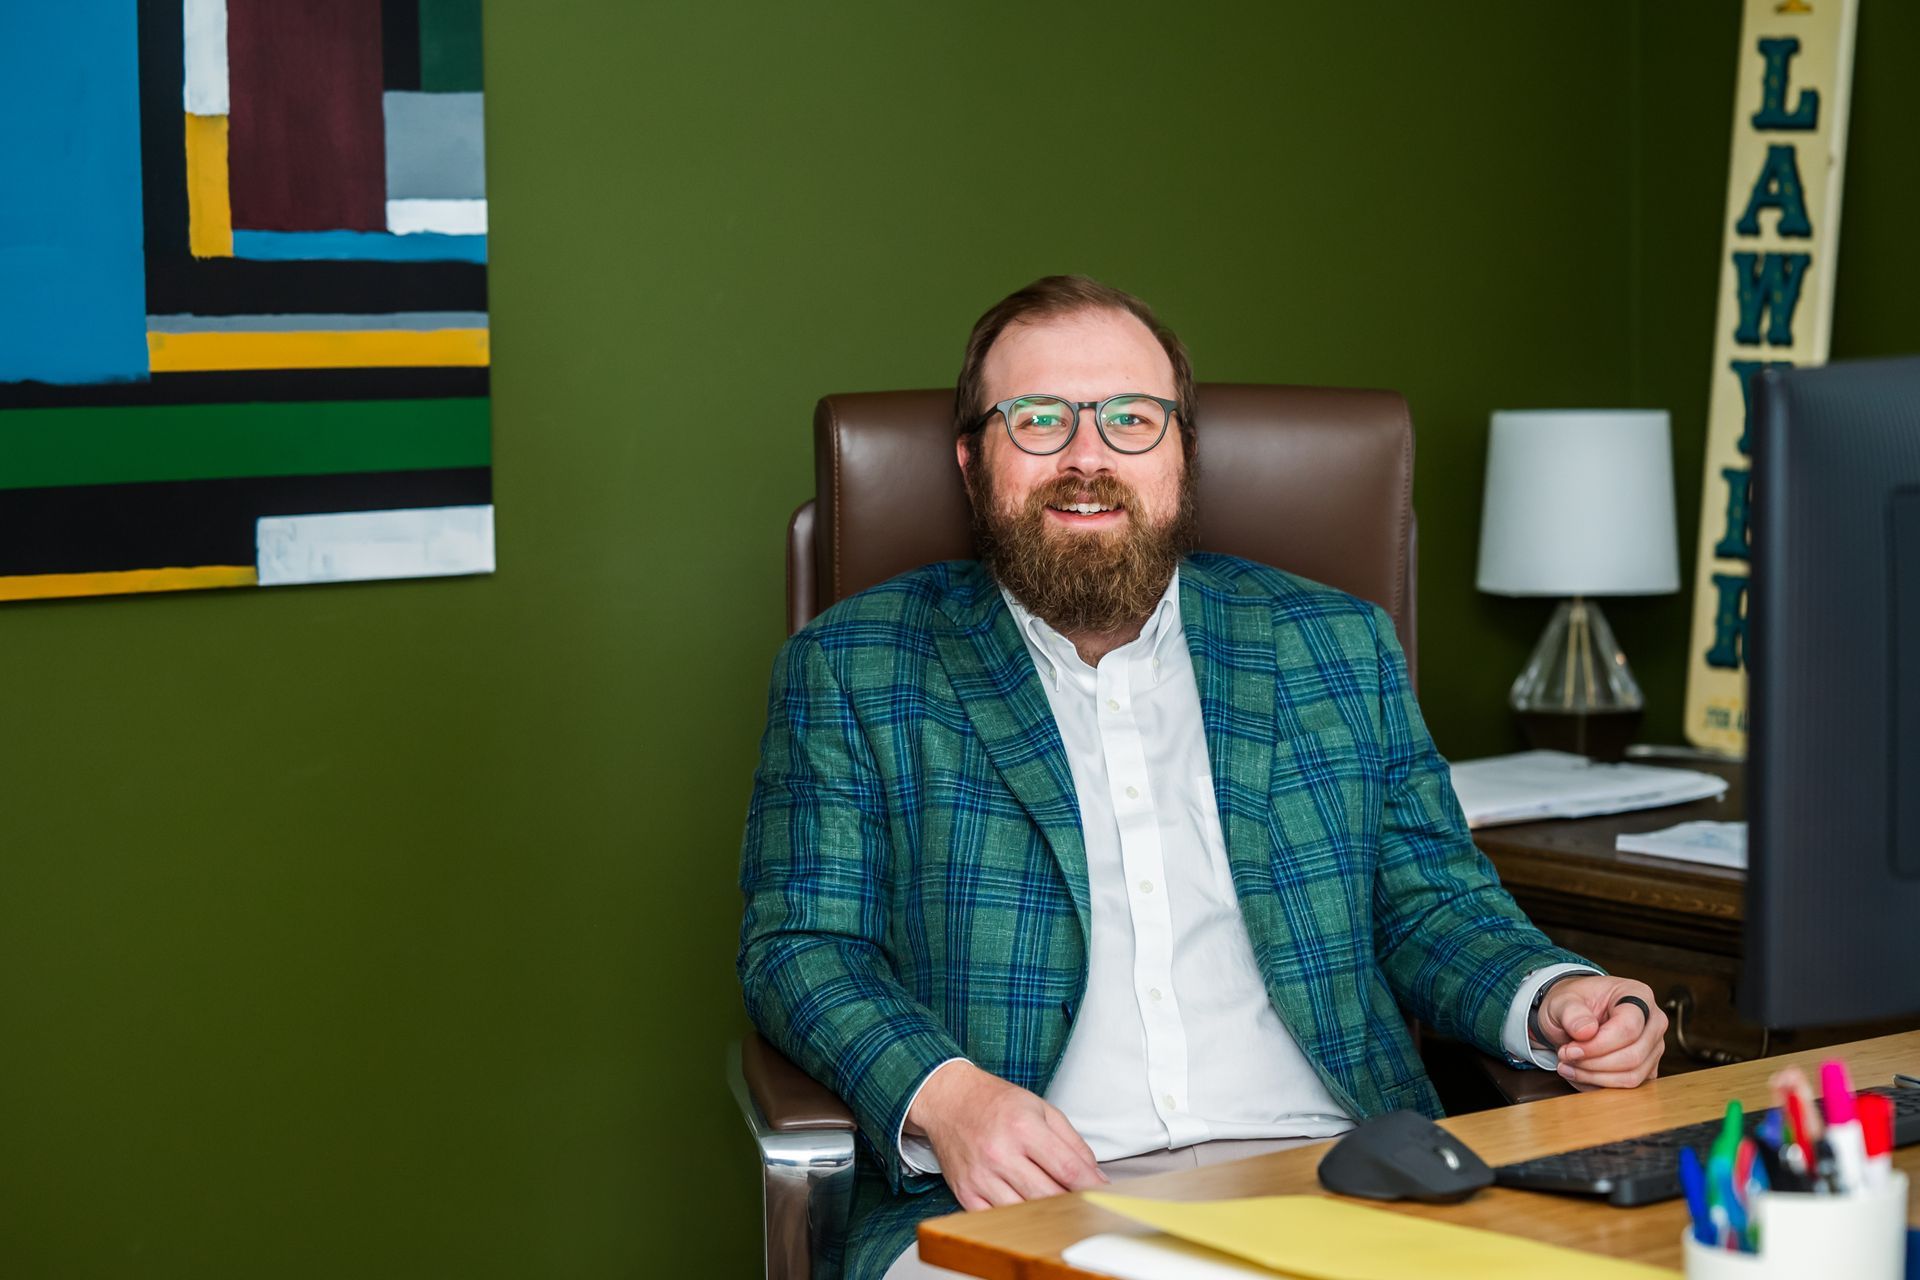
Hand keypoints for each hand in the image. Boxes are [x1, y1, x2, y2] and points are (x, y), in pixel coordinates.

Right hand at [904, 1061, 1107, 1209]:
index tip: (1104, 1195)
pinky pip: (997, 1219)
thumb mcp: (1042, 1109)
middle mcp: (1000, 1152)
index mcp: (1023, 1127)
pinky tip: (1027, 1212)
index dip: (1091, 1187)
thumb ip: (1073, 1143)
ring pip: (1024, 1212)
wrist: (948, 1100)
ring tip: (1059, 1210)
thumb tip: (1095, 1177)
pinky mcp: (965, 1192)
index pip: (1067, 1169)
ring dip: (1046, 1215)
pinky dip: (1016, 1220)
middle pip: (1048, 1195)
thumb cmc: (996, 1103)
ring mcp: (981, 1176)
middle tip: (1085, 1205)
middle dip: (1072, 1204)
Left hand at [1535, 975, 1667, 1088]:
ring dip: (1595, 1077)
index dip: (1598, 1045)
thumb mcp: (1562, 1001)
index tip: (1570, 1049)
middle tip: (1565, 1057)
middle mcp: (1653, 1023)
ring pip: (1632, 1077)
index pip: (1628, 1028)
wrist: (1572, 1016)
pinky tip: (1579, 1073)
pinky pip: (1629, 1088)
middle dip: (1594, 1064)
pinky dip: (1599, 1085)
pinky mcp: (1647, 1069)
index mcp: (1638, 996)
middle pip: (1633, 1057)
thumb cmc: (1572, 1004)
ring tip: (1567, 1066)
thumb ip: (1571, 1013)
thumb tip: (1586, 1031)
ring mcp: (1653, 1048)